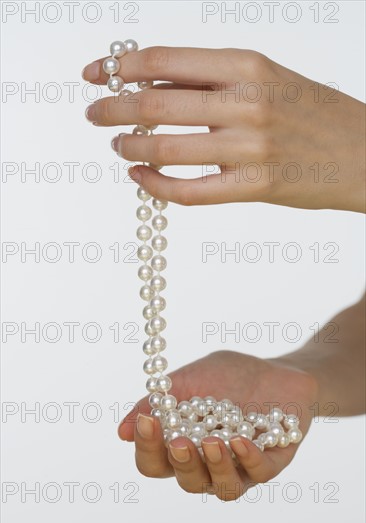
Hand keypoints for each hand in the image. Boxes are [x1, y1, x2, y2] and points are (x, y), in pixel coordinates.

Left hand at [82, 46, 364, 211]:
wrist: (363, 152)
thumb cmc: (313, 113)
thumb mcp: (267, 78)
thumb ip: (213, 82)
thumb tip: (153, 85)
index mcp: (247, 66)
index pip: (163, 61)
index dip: (119, 67)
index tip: (96, 74)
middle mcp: (246, 103)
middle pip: (154, 104)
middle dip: (112, 108)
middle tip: (93, 114)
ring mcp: (251, 147)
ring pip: (166, 148)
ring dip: (129, 146)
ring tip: (118, 145)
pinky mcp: (254, 187)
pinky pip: (189, 192)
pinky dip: (155, 185)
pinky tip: (141, 176)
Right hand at [118, 350, 317, 500]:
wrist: (277, 370)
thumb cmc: (229, 376)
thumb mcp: (191, 379)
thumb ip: (162, 401)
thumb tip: (123, 431)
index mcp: (184, 445)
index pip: (156, 462)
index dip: (146, 448)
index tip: (147, 420)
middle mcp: (208, 463)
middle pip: (186, 481)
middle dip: (180, 463)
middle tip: (178, 441)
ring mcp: (240, 467)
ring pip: (222, 487)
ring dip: (213, 467)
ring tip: (211, 442)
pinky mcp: (271, 462)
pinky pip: (259, 473)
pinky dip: (247, 459)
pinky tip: (240, 439)